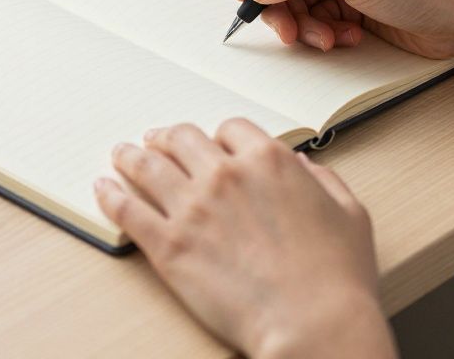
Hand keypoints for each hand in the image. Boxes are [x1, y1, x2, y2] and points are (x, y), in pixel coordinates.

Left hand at [95, 120, 395, 358]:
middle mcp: (224, 175)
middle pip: (182, 139)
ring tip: (120, 154)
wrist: (312, 324)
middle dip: (167, 136)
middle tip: (156, 139)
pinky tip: (104, 188)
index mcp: (268, 161)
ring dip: (131, 156)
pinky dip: (111, 195)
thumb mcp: (349, 213)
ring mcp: (192, 208)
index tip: (212, 143)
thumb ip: (324, 181)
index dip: (219, 136)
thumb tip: (304, 168)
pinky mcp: (168, 245)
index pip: (231, 129)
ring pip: (147, 166)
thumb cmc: (337, 278)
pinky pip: (128, 209)